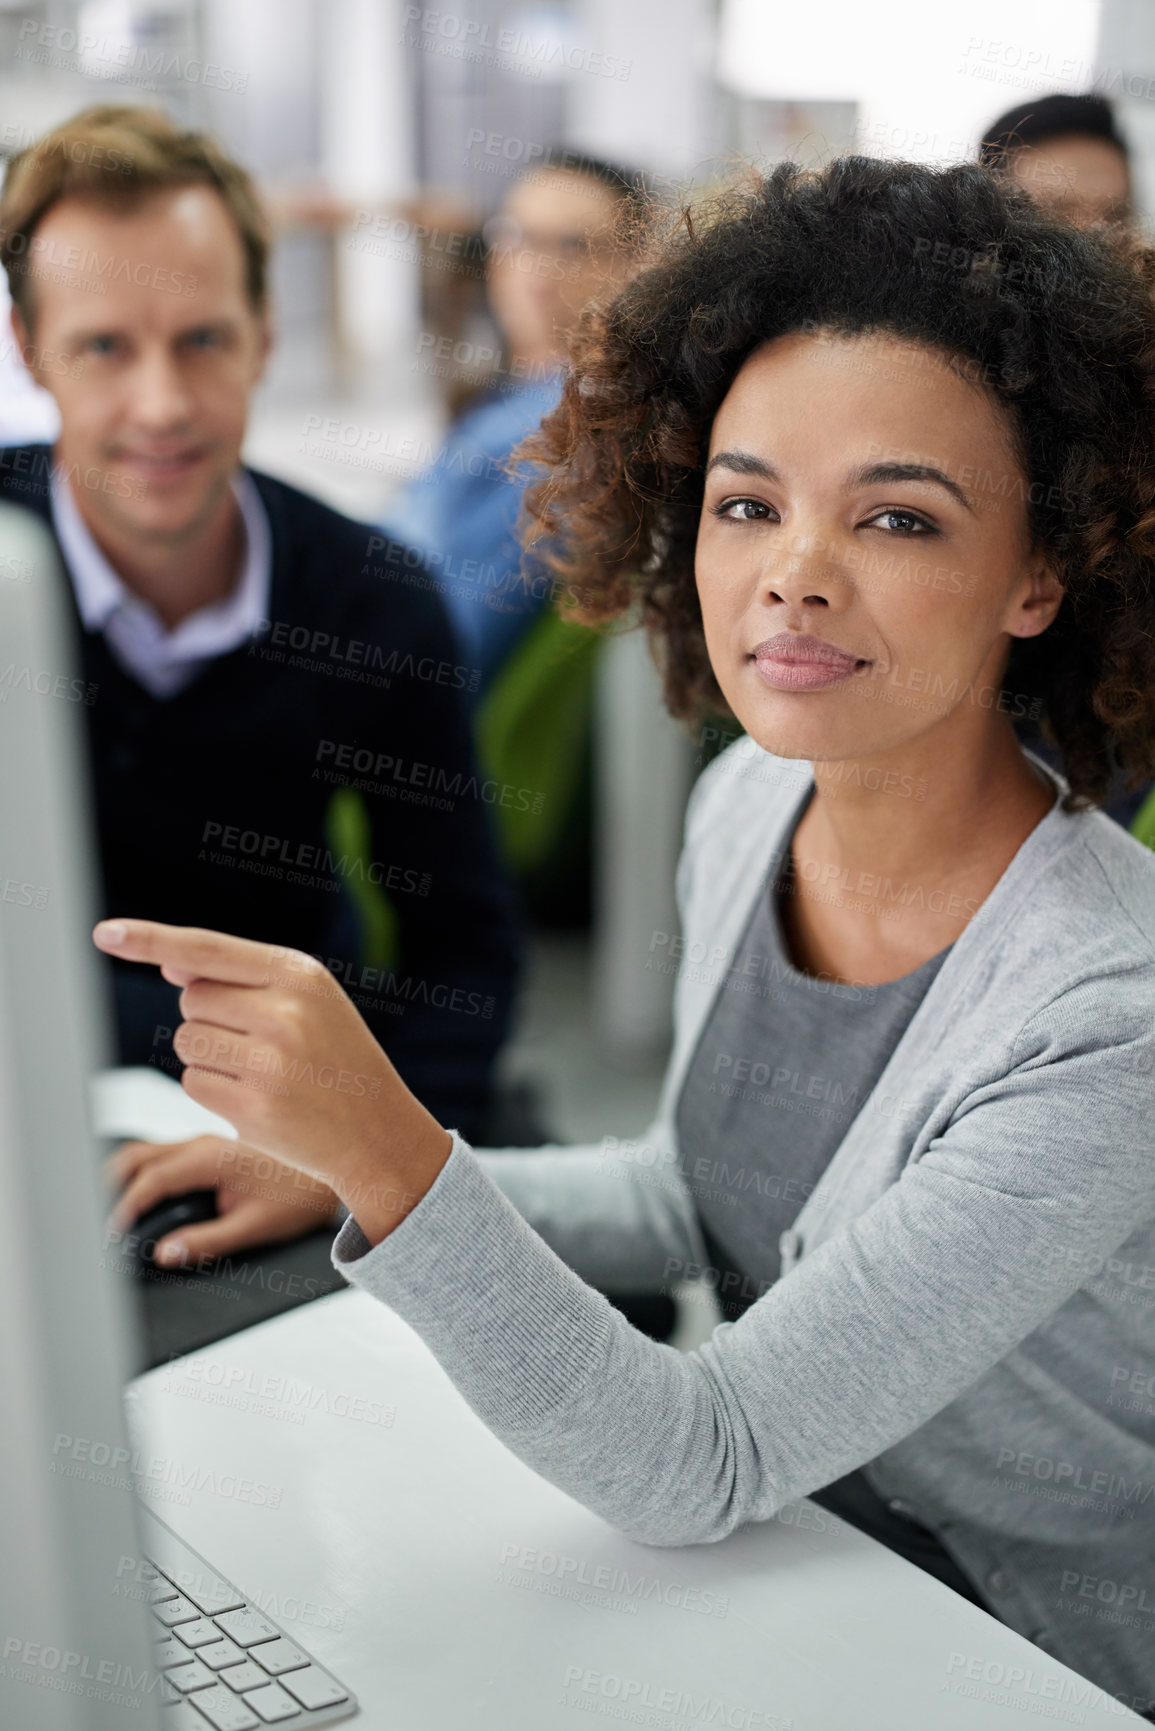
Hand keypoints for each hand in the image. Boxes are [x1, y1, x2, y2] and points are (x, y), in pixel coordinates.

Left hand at [92, 919, 452, 1246]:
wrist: (380, 1131)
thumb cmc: (337, 1058)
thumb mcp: (309, 1001)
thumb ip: (243, 978)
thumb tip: (171, 964)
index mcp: (300, 975)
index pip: (207, 949)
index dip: (150, 939)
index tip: (106, 934)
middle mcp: (284, 1013)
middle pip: (191, 998)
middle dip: (209, 1016)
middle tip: (259, 1040)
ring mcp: (268, 1063)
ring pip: (187, 1041)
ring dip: (208, 1055)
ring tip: (261, 1069)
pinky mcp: (251, 1108)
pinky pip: (193, 1083)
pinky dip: (214, 1091)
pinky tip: (257, 1098)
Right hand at [104, 1134, 340, 1267]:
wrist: (337, 1167)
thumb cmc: (302, 1196)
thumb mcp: (257, 1227)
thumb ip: (209, 1241)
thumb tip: (165, 1253)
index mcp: (213, 1158)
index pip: (153, 1178)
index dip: (126, 1205)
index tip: (112, 1232)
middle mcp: (204, 1144)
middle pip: (138, 1155)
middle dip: (111, 1184)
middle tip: (98, 1219)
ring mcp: (206, 1143)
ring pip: (149, 1151)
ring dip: (125, 1176)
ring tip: (111, 1210)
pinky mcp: (211, 1150)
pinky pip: (165, 1155)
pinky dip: (144, 1173)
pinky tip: (143, 1197)